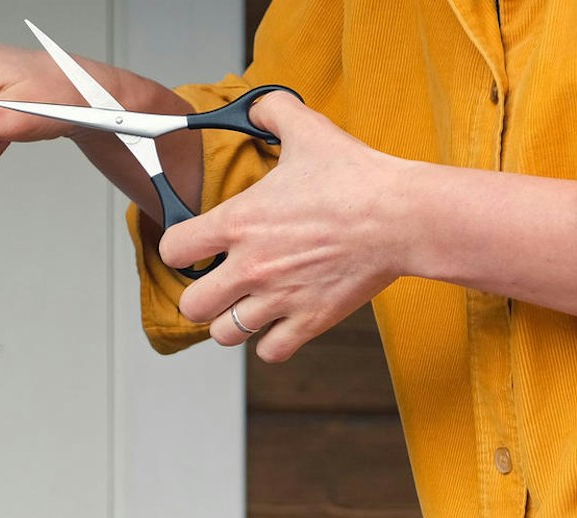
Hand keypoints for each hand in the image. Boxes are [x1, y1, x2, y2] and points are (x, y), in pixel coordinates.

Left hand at [162, 92, 411, 361]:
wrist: (402, 217)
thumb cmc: (356, 178)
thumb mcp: (308, 131)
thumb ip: (273, 113)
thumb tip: (259, 105)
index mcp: (239, 223)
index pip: (174, 251)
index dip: (180, 250)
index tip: (195, 248)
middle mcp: (251, 267)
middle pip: (192, 306)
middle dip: (201, 297)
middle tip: (220, 284)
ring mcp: (279, 298)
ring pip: (224, 335)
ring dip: (232, 322)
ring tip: (248, 306)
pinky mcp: (310, 320)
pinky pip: (269, 352)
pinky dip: (271, 343)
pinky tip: (280, 322)